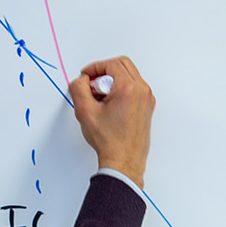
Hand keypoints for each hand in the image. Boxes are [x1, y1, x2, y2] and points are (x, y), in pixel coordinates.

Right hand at [68, 56, 154, 187]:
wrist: (124, 162)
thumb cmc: (109, 141)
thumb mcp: (85, 112)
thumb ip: (78, 89)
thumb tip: (81, 80)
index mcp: (129, 89)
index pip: (112, 64)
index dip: (95, 67)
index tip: (85, 76)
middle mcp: (142, 91)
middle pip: (123, 65)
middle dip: (104, 71)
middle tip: (92, 84)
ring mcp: (147, 99)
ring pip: (129, 76)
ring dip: (113, 80)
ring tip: (99, 98)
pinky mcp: (147, 107)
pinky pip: (134, 87)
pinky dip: (120, 89)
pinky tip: (109, 105)